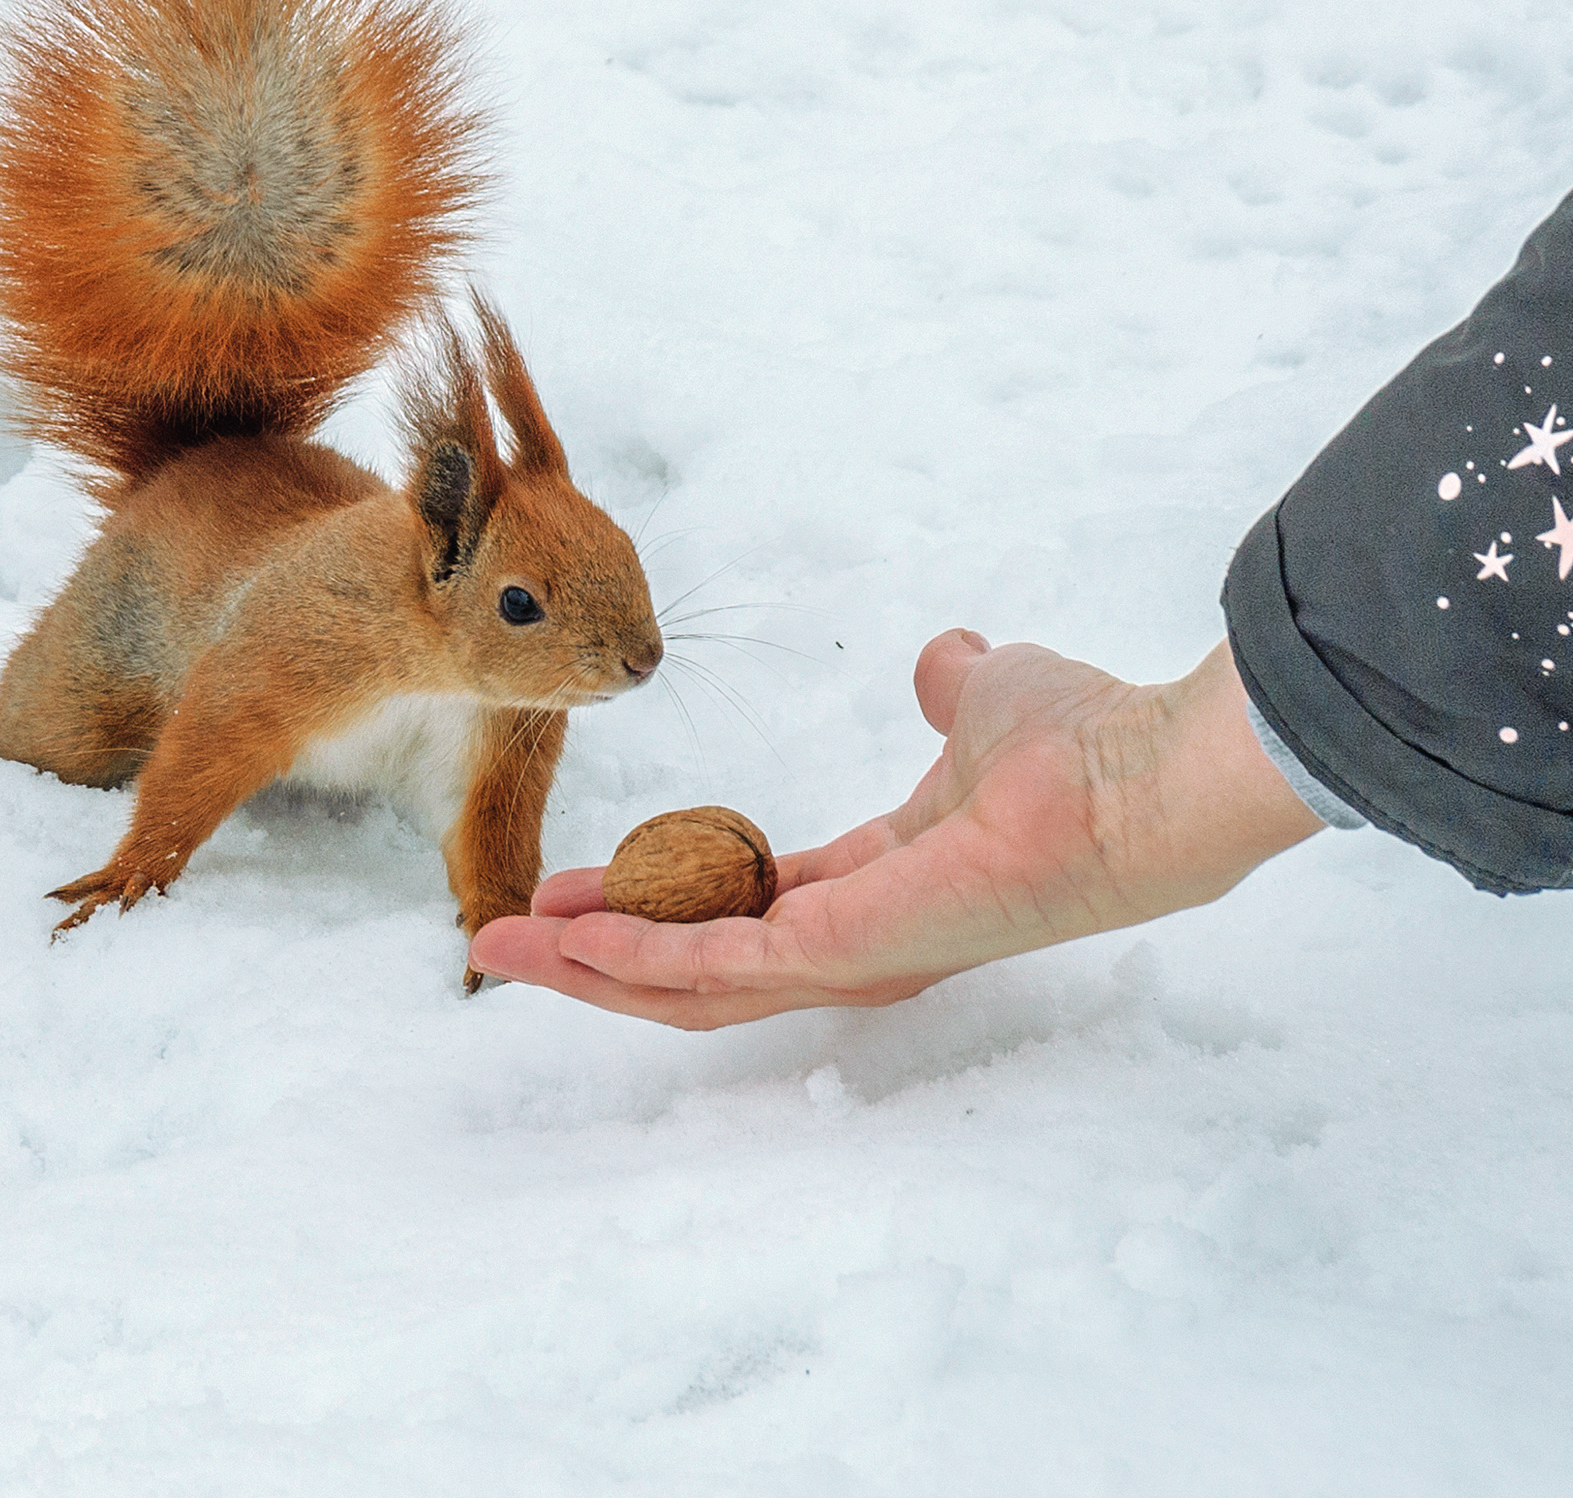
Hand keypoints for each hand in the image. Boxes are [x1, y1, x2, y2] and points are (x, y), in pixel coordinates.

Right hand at [467, 630, 1323, 1028]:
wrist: (1147, 775)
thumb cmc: (1086, 741)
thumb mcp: (984, 696)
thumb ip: (948, 688)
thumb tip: (942, 656)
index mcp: (877, 886)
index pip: (738, 913)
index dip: (651, 903)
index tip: (573, 888)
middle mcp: (857, 939)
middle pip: (695, 973)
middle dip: (594, 963)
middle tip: (503, 943)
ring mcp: (853, 955)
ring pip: (691, 988)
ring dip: (589, 973)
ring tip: (499, 950)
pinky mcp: (851, 949)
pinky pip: (721, 967)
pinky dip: (638, 955)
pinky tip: (565, 939)